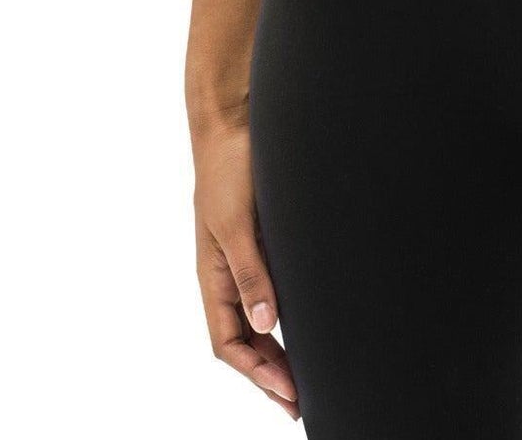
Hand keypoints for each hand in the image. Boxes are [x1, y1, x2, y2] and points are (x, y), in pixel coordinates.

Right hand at [192, 115, 298, 417]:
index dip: (256, 372)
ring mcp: (248, 257)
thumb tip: (264, 323)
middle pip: (245, 339)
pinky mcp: (266, 239)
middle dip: (269, 373)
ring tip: (304, 376)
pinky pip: (273, 288)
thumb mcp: (235, 223)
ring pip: (260, 318)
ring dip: (278, 350)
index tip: (288, 393)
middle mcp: (229, 273)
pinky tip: (307, 323)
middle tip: (301, 400)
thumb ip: (250, 271)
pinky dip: (286, 314)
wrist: (235, 121)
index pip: (228, 342)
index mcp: (213, 276)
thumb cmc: (227, 168)